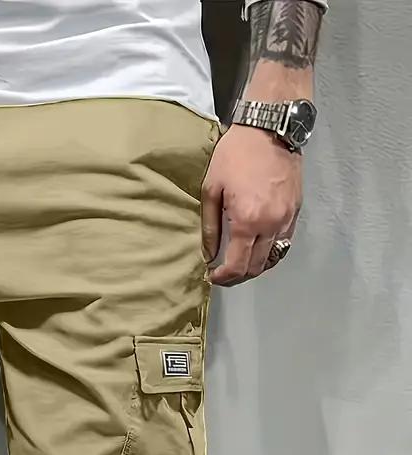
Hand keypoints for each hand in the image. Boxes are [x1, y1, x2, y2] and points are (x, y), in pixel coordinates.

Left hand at [202, 124, 301, 286]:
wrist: (270, 127)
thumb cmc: (237, 154)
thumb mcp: (212, 189)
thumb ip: (210, 227)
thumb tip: (209, 253)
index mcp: (248, 221)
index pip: (237, 266)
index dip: (223, 277)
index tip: (213, 276)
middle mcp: (271, 224)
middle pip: (256, 267)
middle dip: (238, 276)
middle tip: (224, 273)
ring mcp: (286, 218)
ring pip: (273, 257)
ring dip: (255, 265)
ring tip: (239, 262)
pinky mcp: (296, 210)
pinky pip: (284, 241)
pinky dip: (270, 251)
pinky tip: (256, 247)